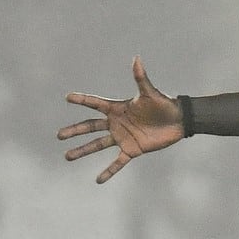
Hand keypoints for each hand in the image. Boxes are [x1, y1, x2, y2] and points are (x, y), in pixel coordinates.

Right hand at [58, 59, 183, 183]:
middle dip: (75, 131)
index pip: (95, 103)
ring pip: (97, 145)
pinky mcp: (132, 150)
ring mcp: (122, 137)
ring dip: (83, 150)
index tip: (67, 97)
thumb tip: (136, 58)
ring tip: (67, 156)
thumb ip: (141, 78)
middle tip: (59, 135)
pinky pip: (118, 163)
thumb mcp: (150, 93)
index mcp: (118, 108)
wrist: (179, 121)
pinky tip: (98, 180)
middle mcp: (116, 123)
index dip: (82, 100)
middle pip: (90, 127)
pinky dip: (109, 171)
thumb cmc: (164, 105)